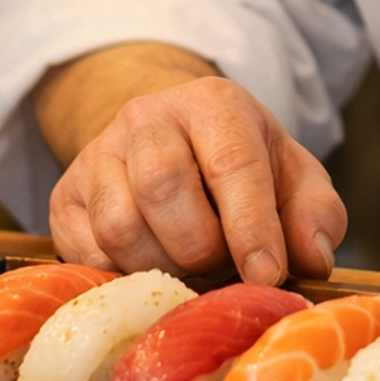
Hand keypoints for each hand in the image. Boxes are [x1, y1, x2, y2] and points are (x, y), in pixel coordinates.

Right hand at [48, 73, 346, 285]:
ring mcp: (98, 154)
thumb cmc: (240, 165)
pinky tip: (152, 267)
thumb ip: (315, 214)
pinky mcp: (64, 196)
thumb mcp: (292, 177)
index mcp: (213, 103)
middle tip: (222, 266)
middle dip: (201, 246)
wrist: (170, 139)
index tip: (267, 274)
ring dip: (162, 266)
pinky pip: (85, 253)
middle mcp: (147, 117)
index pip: (231, 163)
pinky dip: (123, 277)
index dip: (251, 227)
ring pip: (119, 225)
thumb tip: (312, 260)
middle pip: (162, 186)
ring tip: (188, 267)